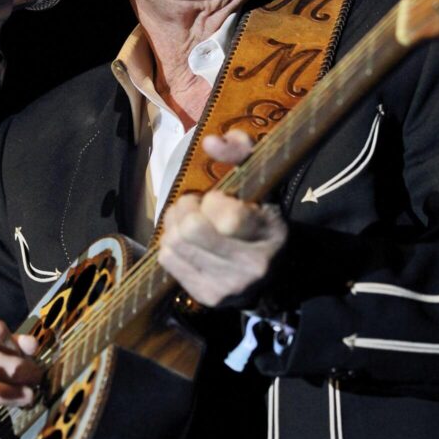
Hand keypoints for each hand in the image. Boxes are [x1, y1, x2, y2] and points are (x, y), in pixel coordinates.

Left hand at [158, 130, 287, 305]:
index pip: (228, 218)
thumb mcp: (259, 180)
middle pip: (191, 230)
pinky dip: (170, 243)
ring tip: (190, 220)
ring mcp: (228, 286)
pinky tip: (186, 240)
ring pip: (175, 243)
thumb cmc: (259, 216)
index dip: (214, 201)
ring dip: (175, 224)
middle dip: (186, 208)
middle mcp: (251, 266)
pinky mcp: (206, 297)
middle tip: (196, 204)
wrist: (270, 270)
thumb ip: (240, 152)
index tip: (221, 198)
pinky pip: (167, 260)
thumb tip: (210, 141)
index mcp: (270, 233)